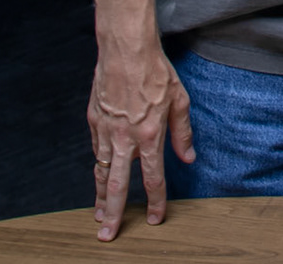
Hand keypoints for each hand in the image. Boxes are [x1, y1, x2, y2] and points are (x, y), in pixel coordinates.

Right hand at [88, 36, 193, 241]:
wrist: (126, 48)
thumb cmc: (156, 71)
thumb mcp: (180, 101)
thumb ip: (182, 133)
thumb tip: (188, 157)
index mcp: (150, 135)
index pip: (153, 179)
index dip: (154, 202)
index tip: (154, 218)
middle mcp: (125, 138)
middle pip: (117, 185)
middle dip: (113, 213)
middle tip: (108, 235)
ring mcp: (106, 130)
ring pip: (100, 171)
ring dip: (99, 195)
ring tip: (97, 214)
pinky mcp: (94, 120)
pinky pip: (95, 149)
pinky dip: (97, 165)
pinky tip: (98, 175)